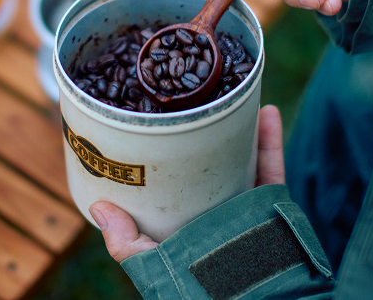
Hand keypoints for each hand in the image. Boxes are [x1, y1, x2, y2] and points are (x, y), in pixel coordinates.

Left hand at [90, 105, 284, 262]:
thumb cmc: (193, 289)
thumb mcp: (152, 264)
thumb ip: (126, 242)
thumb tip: (100, 207)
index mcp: (187, 219)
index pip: (175, 182)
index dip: (168, 154)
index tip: (156, 122)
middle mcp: (216, 207)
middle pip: (210, 161)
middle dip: (205, 131)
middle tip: (194, 98)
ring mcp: (244, 203)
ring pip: (241, 155)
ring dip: (237, 124)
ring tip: (228, 92)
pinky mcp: (271, 204)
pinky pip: (271, 166)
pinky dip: (270, 138)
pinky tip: (264, 111)